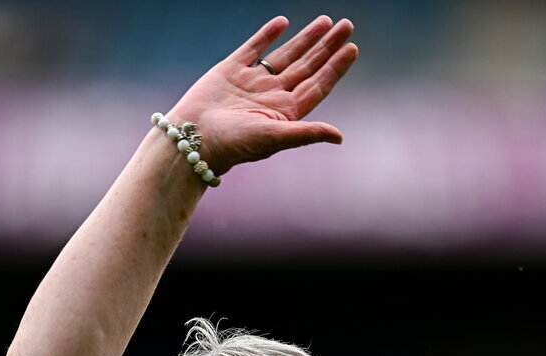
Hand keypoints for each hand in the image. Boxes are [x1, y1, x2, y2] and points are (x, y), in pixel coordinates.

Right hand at [166, 15, 356, 175]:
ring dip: (306, 38)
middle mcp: (272, 96)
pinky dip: (268, 34)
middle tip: (347, 26)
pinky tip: (283, 23)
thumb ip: (306, 133)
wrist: (194, 137)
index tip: (352, 49)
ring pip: (286, 54)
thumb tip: (340, 136)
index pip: (317, 85)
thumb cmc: (234, 144)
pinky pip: (254, 48)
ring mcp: (252, 82)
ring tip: (326, 21)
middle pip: (307, 66)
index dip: (335, 67)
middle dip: (327, 46)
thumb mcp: (274, 138)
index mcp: (285, 113)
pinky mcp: (231, 69)